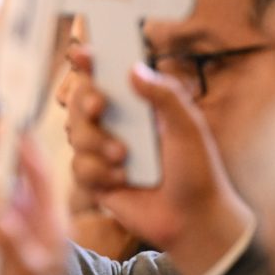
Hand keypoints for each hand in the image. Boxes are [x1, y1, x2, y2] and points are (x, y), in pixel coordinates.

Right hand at [65, 63, 253, 274]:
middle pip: (81, 101)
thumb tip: (134, 69)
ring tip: (124, 158)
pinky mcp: (97, 179)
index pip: (110, 77)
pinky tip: (121, 180)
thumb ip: (165, 95)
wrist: (193, 220)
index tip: (83, 54)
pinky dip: (98, 172)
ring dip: (97, 144)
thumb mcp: (189, 127)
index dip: (92, 63)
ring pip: (76, 134)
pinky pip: (78, 167)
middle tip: (100, 108)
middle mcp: (118, 125)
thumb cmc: (198, 172)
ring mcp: (105, 152)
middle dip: (85, 101)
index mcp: (140, 106)